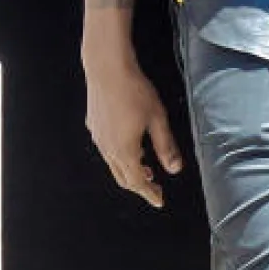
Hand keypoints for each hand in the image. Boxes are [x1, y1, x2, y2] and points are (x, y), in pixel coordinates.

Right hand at [84, 50, 182, 207]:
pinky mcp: (93, 125)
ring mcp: (97, 137)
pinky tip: (131, 146)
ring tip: (147, 167)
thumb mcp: (158, 119)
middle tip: (155, 187)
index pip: (137, 182)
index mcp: (124, 151)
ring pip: (113, 164)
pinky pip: (107, 150)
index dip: (149, 193)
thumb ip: (166, 146)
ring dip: (130, 170)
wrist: (107, 69)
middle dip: (139, 185)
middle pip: (122, 177)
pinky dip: (120, 156)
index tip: (159, 200)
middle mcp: (107, 148)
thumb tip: (175, 169)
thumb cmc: (135, 92)